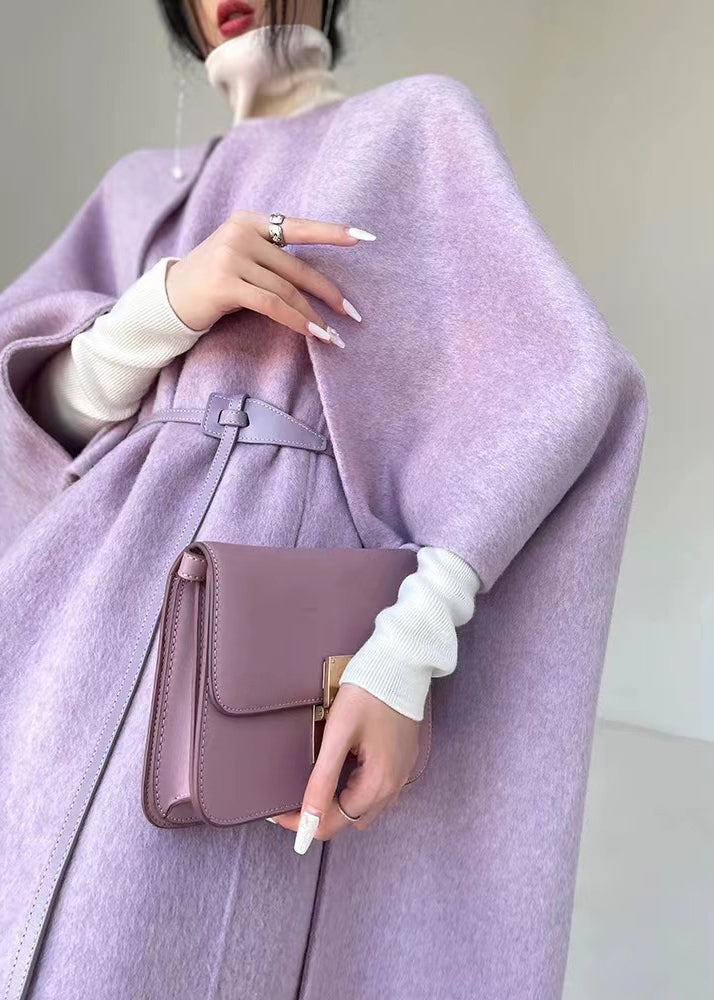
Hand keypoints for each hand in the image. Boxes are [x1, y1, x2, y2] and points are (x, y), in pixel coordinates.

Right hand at [165, 209, 373, 342]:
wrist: (169, 299)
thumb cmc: (212, 282)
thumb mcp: (240, 258)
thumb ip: (271, 258)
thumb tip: (316, 281)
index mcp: (249, 221)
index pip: (298, 226)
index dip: (332, 232)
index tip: (363, 237)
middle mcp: (241, 233)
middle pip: (297, 267)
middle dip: (328, 293)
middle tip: (353, 313)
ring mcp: (232, 256)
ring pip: (286, 289)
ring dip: (313, 316)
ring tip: (333, 335)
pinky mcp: (226, 283)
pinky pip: (272, 304)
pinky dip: (295, 321)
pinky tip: (312, 334)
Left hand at [270, 682, 420, 853]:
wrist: (401, 664)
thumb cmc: (367, 694)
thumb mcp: (338, 734)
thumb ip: (323, 778)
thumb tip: (308, 816)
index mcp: (377, 783)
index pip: (335, 822)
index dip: (304, 824)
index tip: (280, 814)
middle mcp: (393, 785)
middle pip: (351, 818)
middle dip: (323, 815)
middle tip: (295, 798)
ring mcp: (401, 772)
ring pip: (366, 806)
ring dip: (341, 803)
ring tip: (318, 783)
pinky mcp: (403, 759)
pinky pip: (378, 789)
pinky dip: (357, 789)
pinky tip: (344, 768)